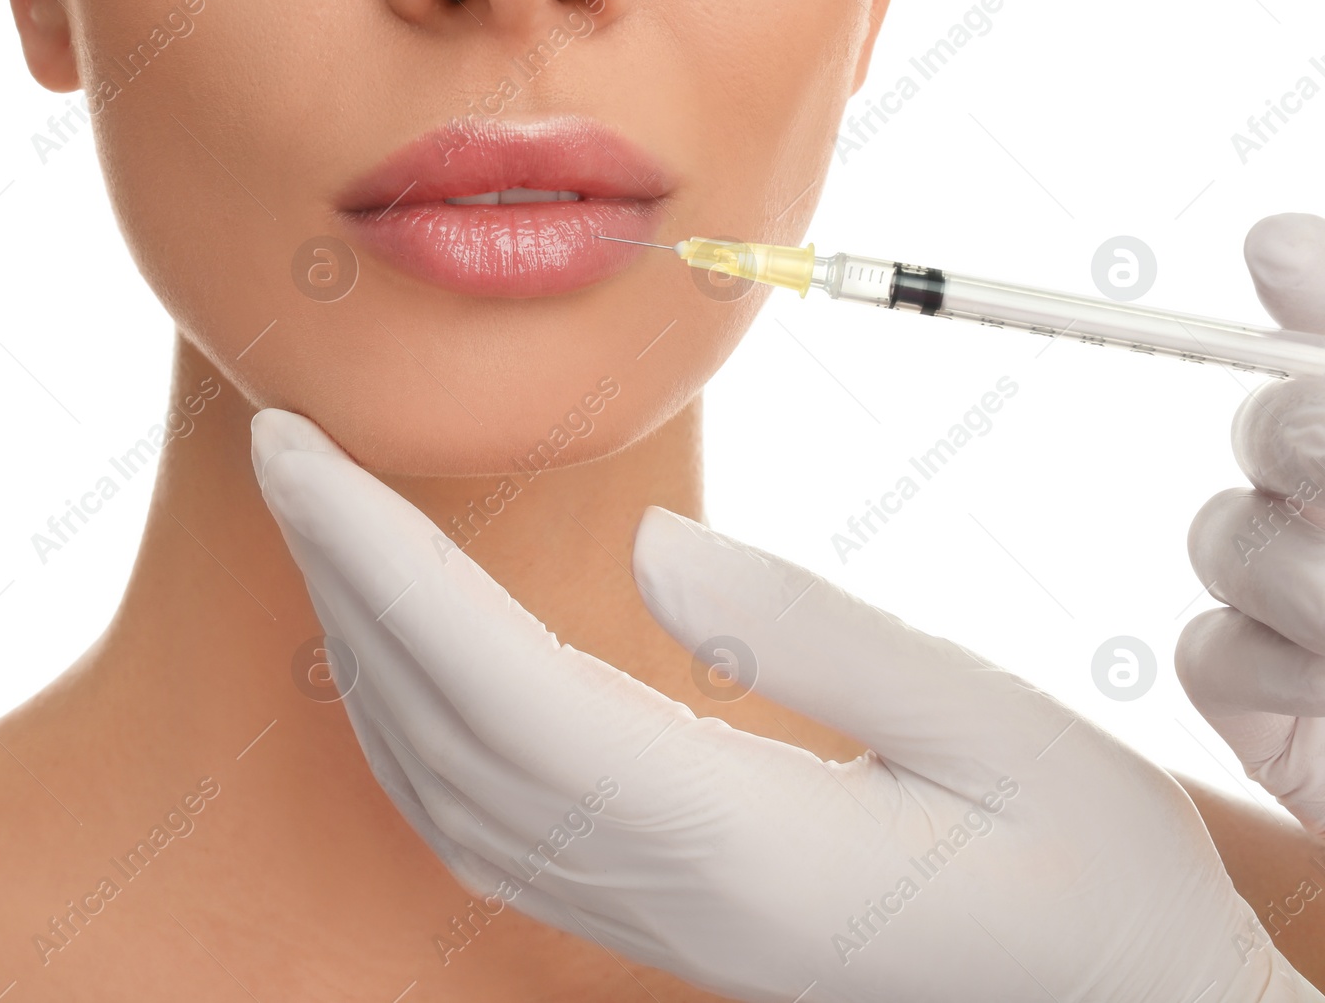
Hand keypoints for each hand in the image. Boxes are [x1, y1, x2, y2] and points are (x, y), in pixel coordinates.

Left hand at [253, 409, 1316, 1002]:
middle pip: (444, 729)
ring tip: (330, 531)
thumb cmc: (1092, 886)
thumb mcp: (999, 738)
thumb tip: (648, 548)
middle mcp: (661, 896)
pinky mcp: (658, 920)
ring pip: (444, 789)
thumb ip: (817, 641)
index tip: (299, 455)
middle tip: (284, 452)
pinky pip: (484, 828)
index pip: (500, 686)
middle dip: (344, 580)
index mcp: (738, 844)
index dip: (381, 564)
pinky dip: (413, 727)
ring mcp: (648, 923)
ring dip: (366, 650)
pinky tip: (407, 661)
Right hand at [1180, 213, 1324, 834]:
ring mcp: (1306, 600)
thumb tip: (1267, 245)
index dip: (1303, 292)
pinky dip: (1279, 672)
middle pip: (1264, 423)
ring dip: (1313, 585)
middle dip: (1317, 454)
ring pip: (1223, 536)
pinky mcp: (1264, 698)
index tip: (1283, 269)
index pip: (1312, 318)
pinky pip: (1209, 649)